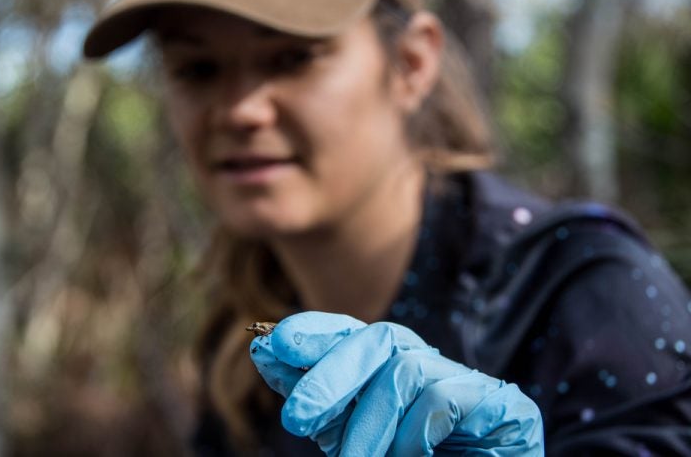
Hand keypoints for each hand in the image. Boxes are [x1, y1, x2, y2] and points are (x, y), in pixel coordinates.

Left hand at [249, 311, 542, 455]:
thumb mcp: (349, 438)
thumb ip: (316, 399)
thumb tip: (265, 349)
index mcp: (395, 372)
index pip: (355, 334)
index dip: (315, 331)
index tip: (271, 343)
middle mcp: (432, 368)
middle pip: (379, 339)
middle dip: (330, 374)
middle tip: (295, 420)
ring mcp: (470, 384)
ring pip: (405, 368)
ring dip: (370, 423)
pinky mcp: (506, 406)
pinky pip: (445, 395)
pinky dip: (416, 431)